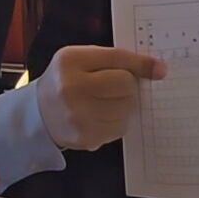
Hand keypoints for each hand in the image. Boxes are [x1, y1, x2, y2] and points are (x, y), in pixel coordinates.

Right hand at [36, 45, 166, 150]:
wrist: (39, 113)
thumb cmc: (67, 80)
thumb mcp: (83, 59)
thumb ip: (117, 58)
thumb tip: (159, 70)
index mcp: (71, 61)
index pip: (117, 59)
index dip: (142, 64)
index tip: (160, 70)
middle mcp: (72, 89)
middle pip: (125, 85)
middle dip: (128, 86)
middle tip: (117, 87)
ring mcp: (78, 117)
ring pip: (126, 109)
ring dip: (124, 105)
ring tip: (107, 102)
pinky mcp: (85, 138)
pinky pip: (119, 128)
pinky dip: (117, 122)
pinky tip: (101, 116)